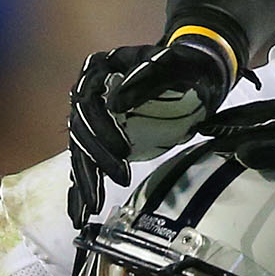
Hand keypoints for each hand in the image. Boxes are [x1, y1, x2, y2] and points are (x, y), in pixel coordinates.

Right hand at [67, 33, 238, 226]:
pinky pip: (86, 163)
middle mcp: (90, 92)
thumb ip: (143, 80)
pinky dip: (83, 187)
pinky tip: (80, 211)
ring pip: (81, 151)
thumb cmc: (182, 64)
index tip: (121, 150)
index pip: (88, 104)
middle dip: (96, 159)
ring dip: (85, 180)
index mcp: (99, 70)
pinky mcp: (103, 137)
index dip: (102, 129)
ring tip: (89, 207)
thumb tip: (115, 104)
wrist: (194, 70)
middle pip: (81, 131)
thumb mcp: (169, 64)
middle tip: (119, 179)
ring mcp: (94, 116)